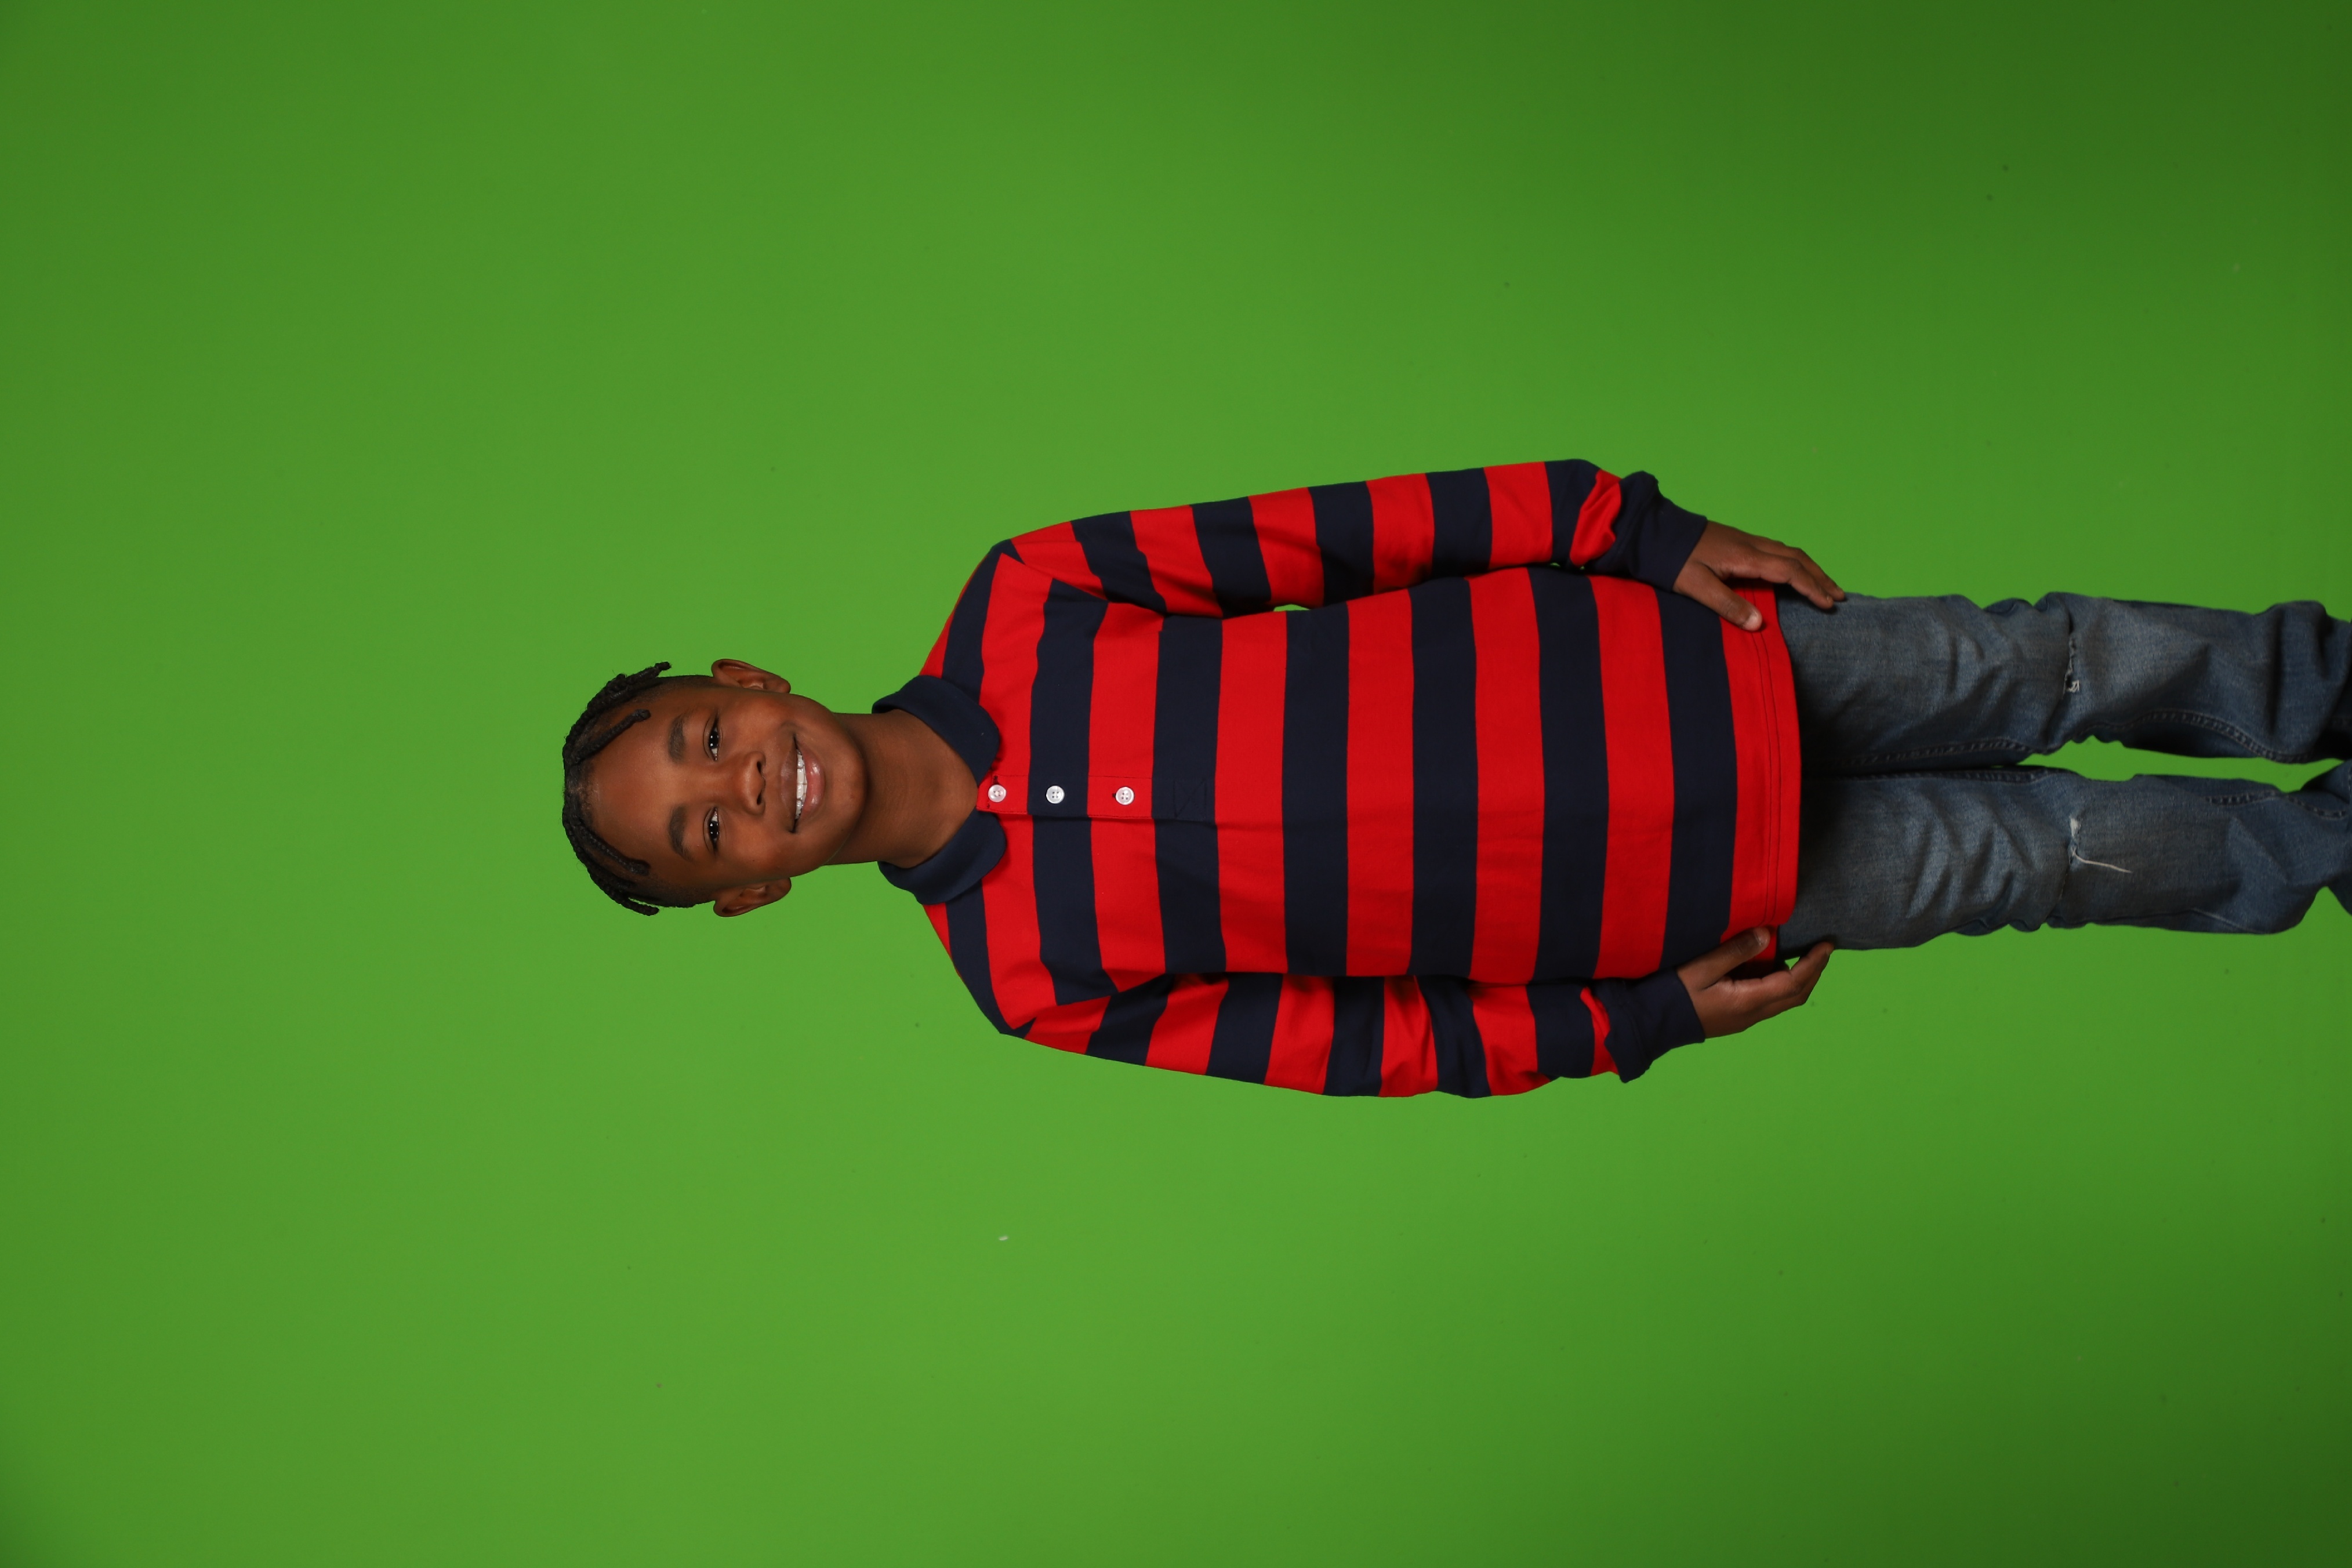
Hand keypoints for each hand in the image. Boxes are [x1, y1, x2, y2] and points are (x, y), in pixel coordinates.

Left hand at [1673, 520, 1844, 630]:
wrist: (1653, 531)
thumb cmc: (1672, 560)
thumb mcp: (1696, 587)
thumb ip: (1727, 606)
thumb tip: (1760, 625)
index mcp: (1745, 556)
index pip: (1789, 572)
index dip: (1812, 588)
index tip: (1829, 604)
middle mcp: (1751, 544)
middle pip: (1796, 558)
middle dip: (1820, 577)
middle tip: (1839, 596)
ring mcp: (1745, 540)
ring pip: (1788, 551)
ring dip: (1809, 568)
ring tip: (1824, 585)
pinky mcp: (1737, 540)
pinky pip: (1776, 550)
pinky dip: (1793, 562)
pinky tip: (1792, 572)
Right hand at [1677, 927, 1832, 1036]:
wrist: (1652, 1024)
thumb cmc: (1674, 994)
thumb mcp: (1702, 968)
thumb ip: (1735, 951)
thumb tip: (1767, 933)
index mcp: (1748, 1001)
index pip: (1793, 982)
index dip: (1813, 963)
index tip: (1827, 945)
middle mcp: (1753, 1014)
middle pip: (1796, 996)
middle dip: (1814, 972)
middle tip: (1822, 950)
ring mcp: (1745, 1018)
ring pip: (1784, 1000)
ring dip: (1799, 979)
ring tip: (1803, 956)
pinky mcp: (1736, 1017)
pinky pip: (1769, 1000)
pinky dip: (1781, 983)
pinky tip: (1772, 967)